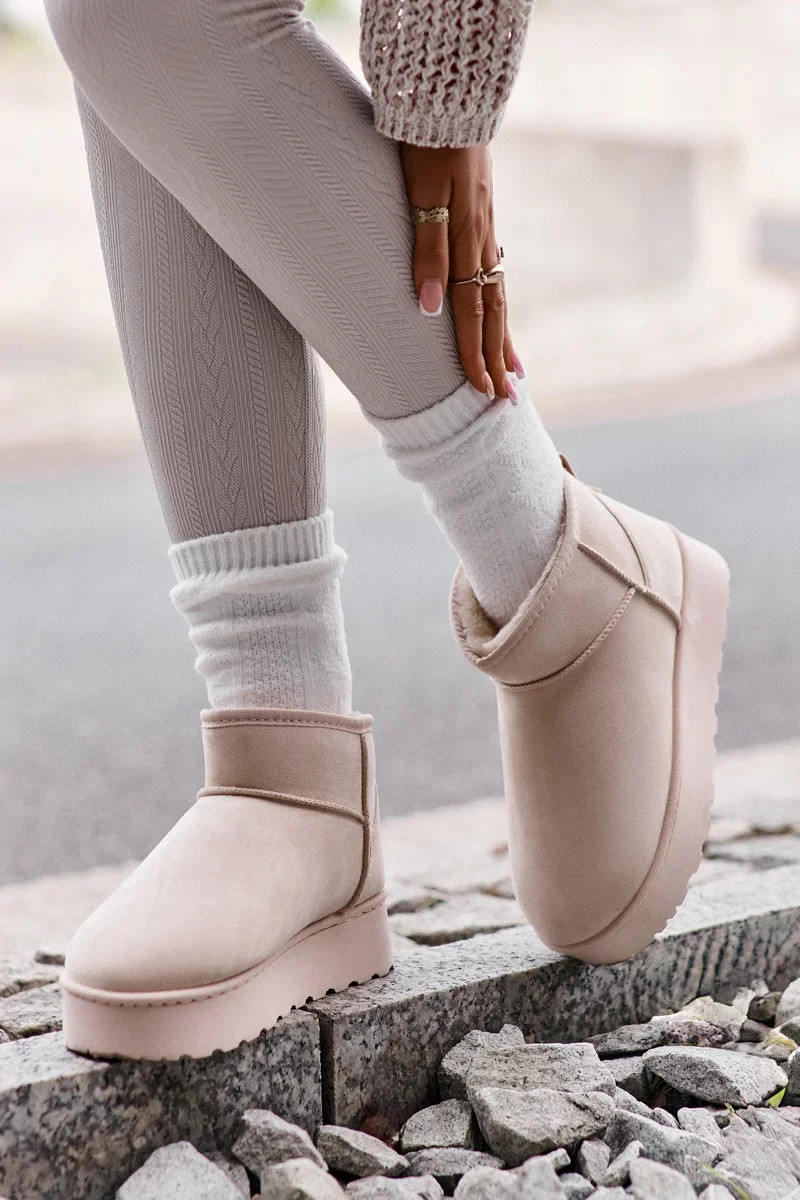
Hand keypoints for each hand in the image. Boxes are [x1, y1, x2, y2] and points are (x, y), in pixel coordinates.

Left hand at [400, 142, 523, 401]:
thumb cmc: (426, 142)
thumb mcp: (421, 194)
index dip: (474, 355)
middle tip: (506, 401)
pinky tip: (499, 312)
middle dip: (496, 360)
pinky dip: (498, 302)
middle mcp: (481, 241)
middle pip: (491, 313)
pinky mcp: (482, 215)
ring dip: (503, 337)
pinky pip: (495, 271)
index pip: (470, 314)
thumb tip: (432, 308)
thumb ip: (426, 249)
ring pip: (497, 295)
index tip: (481, 392)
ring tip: (514, 371)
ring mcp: (485, 229)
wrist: (448, 93)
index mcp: (466, 242)